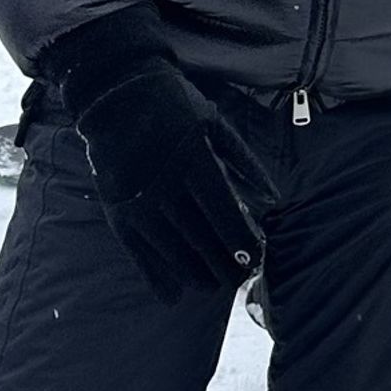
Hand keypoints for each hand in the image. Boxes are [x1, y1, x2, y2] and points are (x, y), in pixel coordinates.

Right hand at [47, 9, 281, 299]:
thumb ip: (245, 162)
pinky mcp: (116, 209)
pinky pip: (136, 252)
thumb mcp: (216, 123)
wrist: (116, 95)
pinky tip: (172, 296)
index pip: (221, 211)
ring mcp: (137, 199)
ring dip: (194, 273)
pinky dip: (154, 276)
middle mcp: (163, 182)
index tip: (255, 258)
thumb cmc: (176, 106)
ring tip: (212, 284)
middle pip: (199, 236)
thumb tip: (274, 198)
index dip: (240, 240)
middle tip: (240, 279)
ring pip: (170, 249)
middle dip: (222, 263)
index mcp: (193, 157)